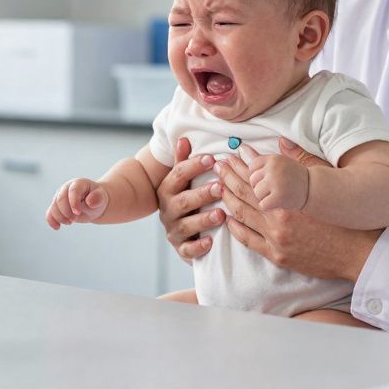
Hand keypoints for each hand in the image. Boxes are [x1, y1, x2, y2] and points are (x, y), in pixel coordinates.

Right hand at [45, 178, 107, 229]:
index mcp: (78, 183)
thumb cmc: (97, 198)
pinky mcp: (56, 206)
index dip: (74, 202)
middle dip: (66, 212)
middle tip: (74, 220)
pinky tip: (57, 227)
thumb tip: (89, 202)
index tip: (78, 213)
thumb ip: (97, 198)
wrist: (93, 203)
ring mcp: (59, 196)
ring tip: (70, 222)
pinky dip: (51, 221)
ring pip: (54, 207)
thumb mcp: (101, 198)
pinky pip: (50, 213)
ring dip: (60, 217)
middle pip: (60, 199)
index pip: (73, 191)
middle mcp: (66, 188)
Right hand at [156, 137, 224, 261]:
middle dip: (201, 194)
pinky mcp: (181, 249)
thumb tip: (184, 138)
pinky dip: (198, 247)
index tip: (212, 159)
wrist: (180, 234)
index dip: (194, 166)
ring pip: (185, 226)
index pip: (178, 175)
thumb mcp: (183, 181)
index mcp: (167, 190)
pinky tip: (211, 241)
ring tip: (221, 215)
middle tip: (220, 187)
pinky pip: (187, 250)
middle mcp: (167, 210)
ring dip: (203, 219)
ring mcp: (173, 230)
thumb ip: (184, 161)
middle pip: (182, 201)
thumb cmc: (187, 200)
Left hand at [215, 137, 379, 281]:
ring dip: (228, 198)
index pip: (258, 176)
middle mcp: (279, 217)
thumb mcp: (325, 182)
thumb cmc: (346, 217)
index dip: (244, 163)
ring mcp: (276, 238)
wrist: (359, 252)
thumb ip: (302, 161)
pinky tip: (228, 218)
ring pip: (243, 214)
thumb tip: (282, 141)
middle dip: (230, 176)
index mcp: (289, 198)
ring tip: (218, 184)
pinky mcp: (278, 255)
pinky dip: (236, 228)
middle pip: (246, 192)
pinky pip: (249, 240)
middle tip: (219, 165)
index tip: (235, 153)